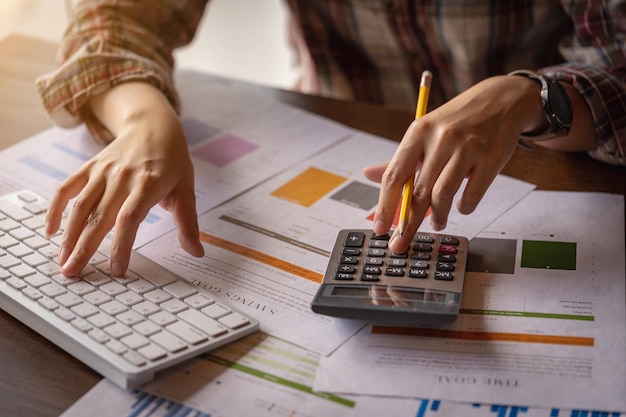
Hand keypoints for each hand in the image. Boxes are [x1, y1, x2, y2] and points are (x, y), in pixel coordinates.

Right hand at [45, 82, 203, 276]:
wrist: (153, 124)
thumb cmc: (172, 160)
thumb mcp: (186, 189)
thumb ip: (188, 222)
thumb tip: (196, 252)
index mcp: (148, 184)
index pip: (129, 219)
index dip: (121, 245)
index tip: (116, 270)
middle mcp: (122, 177)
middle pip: (99, 217)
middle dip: (84, 248)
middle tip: (73, 273)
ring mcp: (102, 171)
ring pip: (80, 206)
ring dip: (68, 235)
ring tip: (63, 261)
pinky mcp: (89, 167)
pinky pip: (67, 188)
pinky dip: (55, 208)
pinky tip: (51, 231)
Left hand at [364, 75, 546, 253]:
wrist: (502, 99)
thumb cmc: (457, 121)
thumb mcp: (425, 133)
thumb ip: (400, 159)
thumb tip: (368, 174)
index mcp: (418, 132)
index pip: (394, 175)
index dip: (384, 206)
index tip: (379, 229)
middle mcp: (440, 138)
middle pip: (417, 192)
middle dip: (407, 224)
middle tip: (400, 244)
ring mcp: (467, 148)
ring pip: (442, 196)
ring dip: (437, 217)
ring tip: (437, 224)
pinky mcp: (490, 157)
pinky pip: (472, 194)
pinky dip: (464, 208)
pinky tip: (461, 208)